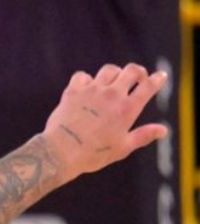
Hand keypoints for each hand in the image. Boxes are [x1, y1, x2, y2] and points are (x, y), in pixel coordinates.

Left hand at [43, 63, 167, 181]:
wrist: (60, 152)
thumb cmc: (93, 154)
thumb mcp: (122, 148)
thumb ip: (143, 135)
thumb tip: (164, 130)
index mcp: (128, 108)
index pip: (149, 86)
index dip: (158, 79)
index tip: (161, 76)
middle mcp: (112, 95)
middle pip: (132, 70)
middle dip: (138, 72)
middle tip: (137, 79)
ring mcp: (92, 91)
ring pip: (109, 70)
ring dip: (114, 74)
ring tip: (113, 83)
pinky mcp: (73, 91)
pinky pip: (82, 76)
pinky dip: (86, 80)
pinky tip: (86, 89)